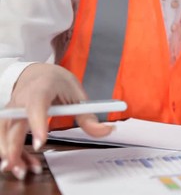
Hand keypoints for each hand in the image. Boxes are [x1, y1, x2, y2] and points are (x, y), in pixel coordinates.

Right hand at [0, 63, 113, 179]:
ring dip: (10, 153)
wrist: (39, 73)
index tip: (40, 143)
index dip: (37, 124)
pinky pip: (4, 136)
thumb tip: (107, 131)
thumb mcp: (78, 95)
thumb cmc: (58, 82)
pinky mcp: (7, 119)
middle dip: (14, 147)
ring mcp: (11, 109)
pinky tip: (20, 164)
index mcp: (41, 88)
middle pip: (12, 124)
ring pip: (3, 133)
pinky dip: (9, 152)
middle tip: (23, 167)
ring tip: (21, 170)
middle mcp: (20, 99)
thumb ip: (89, 117)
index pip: (36, 106)